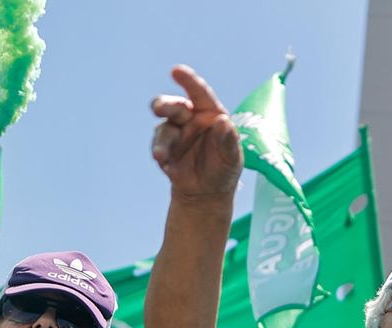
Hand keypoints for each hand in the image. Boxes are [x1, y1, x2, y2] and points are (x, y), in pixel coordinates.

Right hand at [150, 65, 242, 198]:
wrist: (208, 192)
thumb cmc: (224, 168)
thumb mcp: (232, 157)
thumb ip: (228, 140)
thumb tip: (222, 122)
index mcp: (209, 113)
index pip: (200, 93)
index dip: (188, 80)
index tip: (176, 71)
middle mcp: (189, 119)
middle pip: (174, 106)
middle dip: (164, 105)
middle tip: (159, 108)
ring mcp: (174, 134)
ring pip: (163, 129)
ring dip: (161, 141)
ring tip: (160, 155)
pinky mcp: (164, 150)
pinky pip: (159, 148)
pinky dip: (160, 154)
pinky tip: (164, 162)